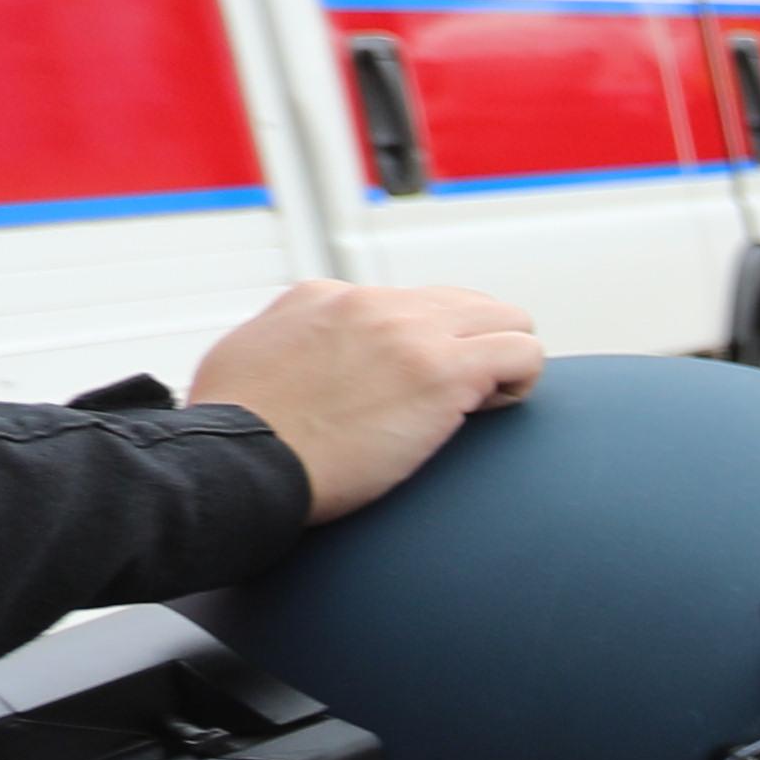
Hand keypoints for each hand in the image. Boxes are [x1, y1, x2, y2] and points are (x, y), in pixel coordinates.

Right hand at [193, 281, 542, 514]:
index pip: (411, 302)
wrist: (236, 463)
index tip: (410, 384)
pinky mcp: (443, 372)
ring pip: (508, 320)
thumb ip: (287, 333)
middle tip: (459, 395)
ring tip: (479, 404)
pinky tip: (488, 412)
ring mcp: (411, 333)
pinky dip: (519, 383)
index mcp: (325, 296)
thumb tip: (307, 340)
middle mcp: (372, 303)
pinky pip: (523, 354)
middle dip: (475, 346)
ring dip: (503, 361)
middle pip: (467, 304)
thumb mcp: (247, 352)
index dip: (423, 345)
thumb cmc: (235, 430)